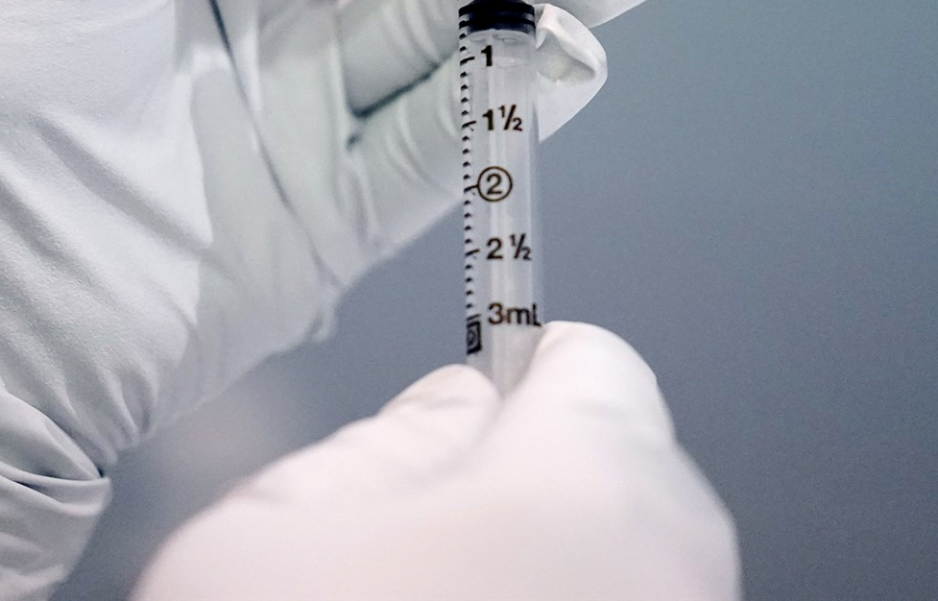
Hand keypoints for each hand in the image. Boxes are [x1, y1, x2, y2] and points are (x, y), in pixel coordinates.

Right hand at [134, 323, 740, 600]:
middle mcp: (673, 571)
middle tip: (403, 547)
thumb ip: (379, 441)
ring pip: (626, 567)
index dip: (513, 372)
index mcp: (588, 485)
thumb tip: (450, 407)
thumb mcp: (264, 538)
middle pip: (620, 466)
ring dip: (542, 576)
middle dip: (526, 482)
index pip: (589, 362)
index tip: (457, 409)